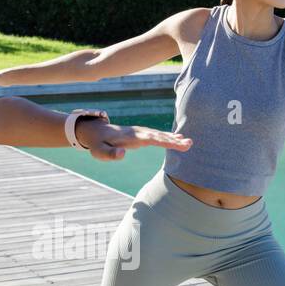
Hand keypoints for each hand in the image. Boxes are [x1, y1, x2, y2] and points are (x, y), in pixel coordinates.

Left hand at [75, 117, 193, 160]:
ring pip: (159, 135)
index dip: (164, 141)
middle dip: (174, 140)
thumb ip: (110, 154)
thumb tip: (123, 153)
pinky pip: (157, 135)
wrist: (95, 131)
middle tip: (189, 144)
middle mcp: (138, 132)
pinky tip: (178, 138)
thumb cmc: (97, 144)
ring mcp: (140, 132)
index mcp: (130, 137)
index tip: (177, 143)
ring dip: (174, 138)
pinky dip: (168, 137)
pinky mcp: (141, 135)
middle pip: (158, 136)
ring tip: (188, 143)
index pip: (150, 139)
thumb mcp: (99, 152)